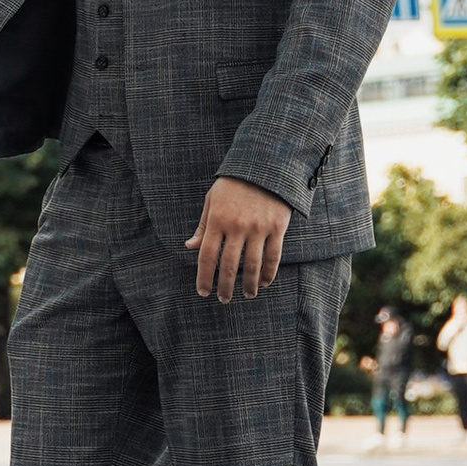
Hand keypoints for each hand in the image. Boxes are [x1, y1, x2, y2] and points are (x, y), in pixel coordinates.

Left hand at [187, 177, 293, 301]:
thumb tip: (189, 247)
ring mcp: (258, 228)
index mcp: (217, 220)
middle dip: (224, 286)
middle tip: (224, 299)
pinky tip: (265, 282)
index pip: (206, 256)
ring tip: (247, 295)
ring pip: (252, 265)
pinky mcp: (277, 227)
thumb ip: (202, 226)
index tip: (203, 292)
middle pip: (228, 265)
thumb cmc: (233, 184)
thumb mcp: (212, 200)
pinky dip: (269, 272)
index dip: (203, 277)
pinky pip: (273, 256)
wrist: (265, 166)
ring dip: (249, 284)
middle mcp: (236, 226)